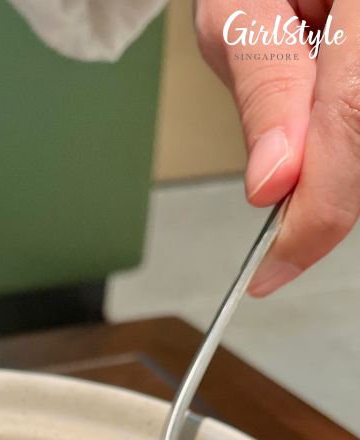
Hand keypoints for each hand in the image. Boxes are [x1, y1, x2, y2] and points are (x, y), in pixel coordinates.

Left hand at [194, 0, 359, 294]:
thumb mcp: (240, 10)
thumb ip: (265, 91)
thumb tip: (274, 183)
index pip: (353, 121)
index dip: (318, 211)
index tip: (276, 265)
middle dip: (325, 195)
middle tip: (281, 229)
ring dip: (338, 166)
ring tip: (297, 144)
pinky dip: (347, 148)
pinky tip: (321, 141)